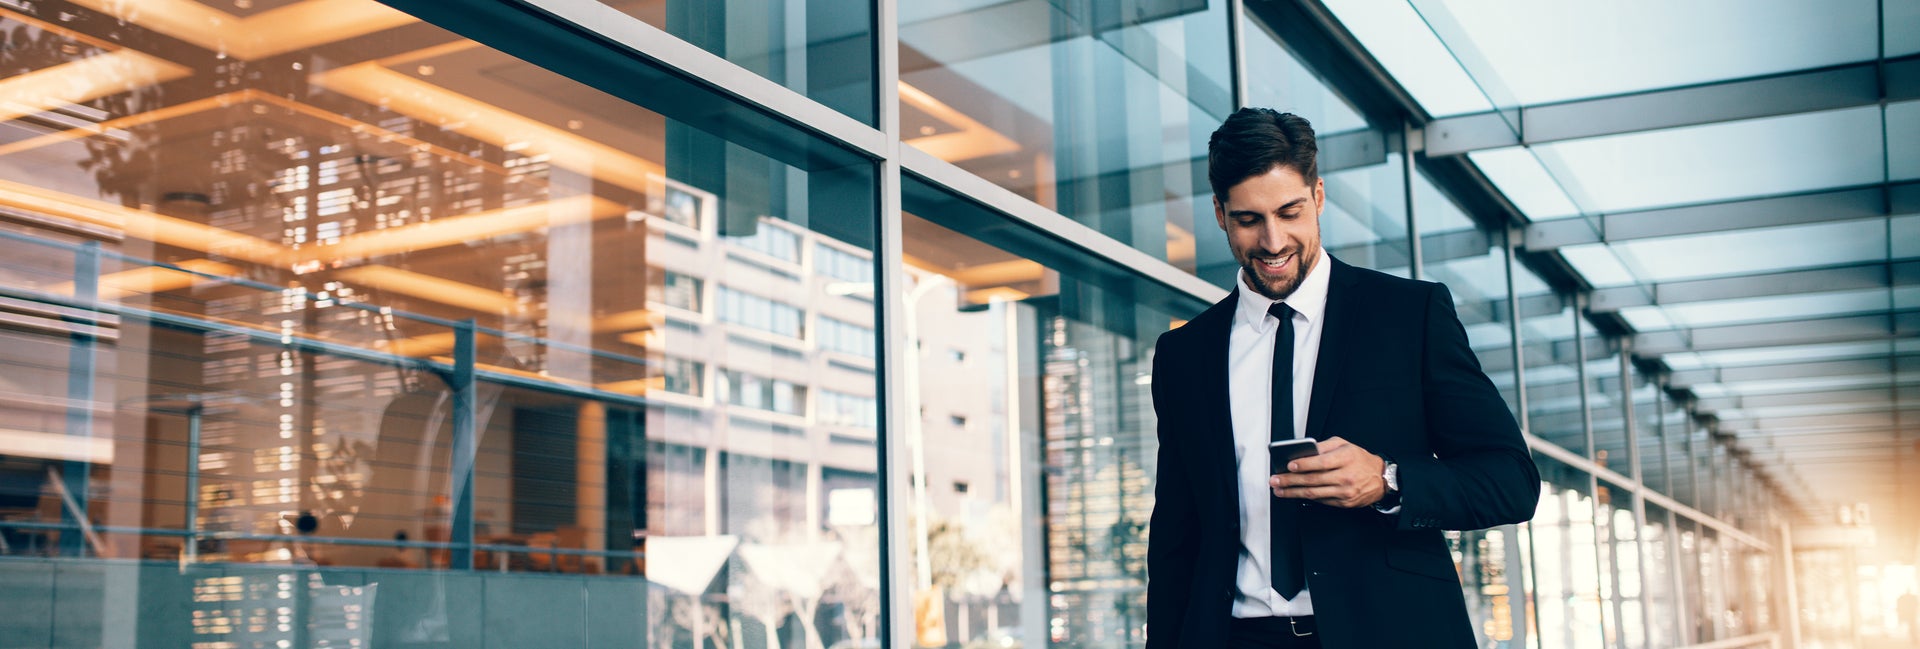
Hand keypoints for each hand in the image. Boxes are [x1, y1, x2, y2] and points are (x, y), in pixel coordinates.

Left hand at [1269, 437, 1385, 508]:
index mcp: (1346, 458)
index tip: (1289, 465)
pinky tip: (1294, 494)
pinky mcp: (1344, 503)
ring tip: (1279, 490)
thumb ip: (1323, 446)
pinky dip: (1306, 497)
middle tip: (1275, 480)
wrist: (1380, 478)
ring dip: (1293, 492)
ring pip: (1314, 493)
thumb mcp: (1344, 445)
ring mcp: (1345, 492)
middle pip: (1313, 479)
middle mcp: (1346, 476)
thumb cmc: (1359, 459)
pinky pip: (1321, 500)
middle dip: (1290, 480)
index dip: (1304, 464)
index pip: (1322, 462)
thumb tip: (1303, 451)